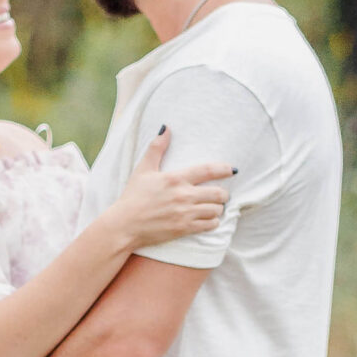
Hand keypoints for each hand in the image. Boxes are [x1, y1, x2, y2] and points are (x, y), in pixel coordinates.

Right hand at [111, 129, 232, 250]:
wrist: (124, 225)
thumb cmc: (133, 196)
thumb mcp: (143, 169)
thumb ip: (156, 148)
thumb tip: (166, 127)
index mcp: (175, 178)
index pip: (207, 170)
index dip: (223, 169)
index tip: (232, 169)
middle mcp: (183, 195)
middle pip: (217, 193)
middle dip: (223, 193)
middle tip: (221, 194)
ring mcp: (185, 213)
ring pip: (216, 210)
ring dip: (218, 208)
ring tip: (214, 207)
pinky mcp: (184, 229)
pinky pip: (209, 225)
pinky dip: (213, 222)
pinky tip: (210, 220)